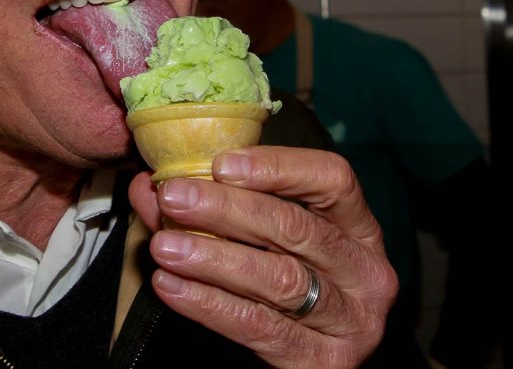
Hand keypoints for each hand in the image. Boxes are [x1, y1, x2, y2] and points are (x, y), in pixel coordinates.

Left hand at [128, 146, 396, 368]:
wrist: (303, 358)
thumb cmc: (279, 281)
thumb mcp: (255, 238)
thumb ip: (206, 208)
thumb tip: (148, 185)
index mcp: (358, 228)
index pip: (332, 179)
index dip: (278, 167)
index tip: (221, 164)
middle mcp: (364, 271)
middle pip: (296, 228)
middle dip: (227, 210)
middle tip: (173, 197)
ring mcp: (349, 321)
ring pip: (278, 279)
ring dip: (213, 258)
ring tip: (165, 246)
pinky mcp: (323, 362)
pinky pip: (259, 326)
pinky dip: (208, 304)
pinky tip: (171, 286)